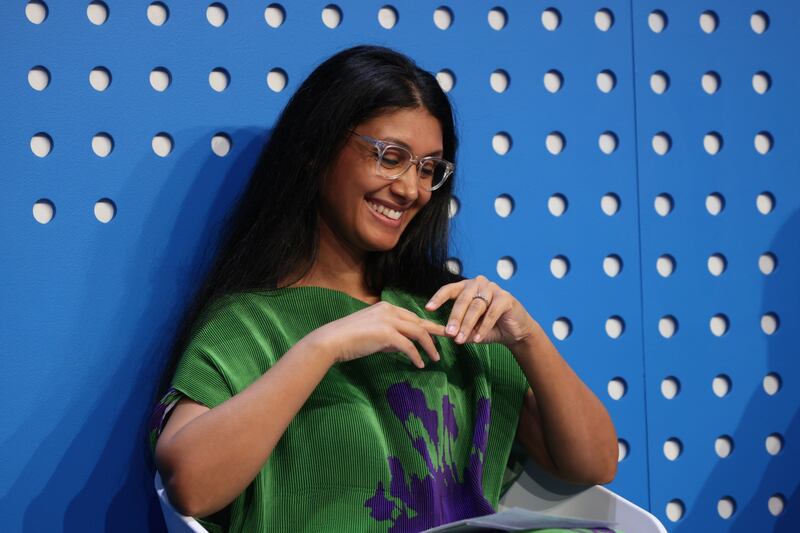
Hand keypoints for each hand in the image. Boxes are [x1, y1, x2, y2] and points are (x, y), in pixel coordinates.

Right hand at [310, 301, 445, 368]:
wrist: (332, 340)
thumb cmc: (348, 339)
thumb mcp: (372, 333)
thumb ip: (388, 336)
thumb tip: (402, 347)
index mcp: (385, 308)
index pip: (411, 316)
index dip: (425, 324)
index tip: (436, 331)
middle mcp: (389, 311)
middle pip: (418, 321)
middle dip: (434, 331)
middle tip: (448, 338)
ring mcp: (388, 321)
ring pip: (418, 332)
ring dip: (429, 346)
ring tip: (436, 358)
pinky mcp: (387, 334)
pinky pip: (408, 346)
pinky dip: (416, 356)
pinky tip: (420, 364)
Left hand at [424, 275, 537, 347]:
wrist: (514, 332)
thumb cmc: (489, 327)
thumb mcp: (469, 330)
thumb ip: (457, 329)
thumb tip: (440, 333)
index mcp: (466, 287)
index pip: (449, 289)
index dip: (438, 298)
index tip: (428, 308)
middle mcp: (478, 283)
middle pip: (463, 300)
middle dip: (455, 318)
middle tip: (449, 333)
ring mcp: (493, 288)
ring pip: (476, 307)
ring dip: (467, 325)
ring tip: (460, 339)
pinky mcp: (506, 298)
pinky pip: (491, 313)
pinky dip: (483, 327)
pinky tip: (477, 338)